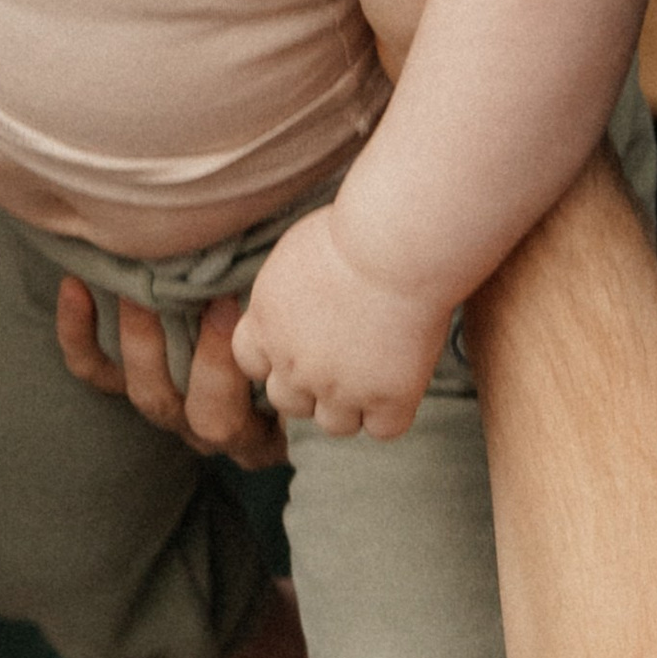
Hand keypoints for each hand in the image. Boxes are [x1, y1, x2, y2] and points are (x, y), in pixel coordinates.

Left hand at [56, 280, 283, 469]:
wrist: (268, 326)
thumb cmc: (301, 334)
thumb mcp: (307, 346)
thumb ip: (304, 336)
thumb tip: (305, 300)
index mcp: (267, 434)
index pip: (265, 420)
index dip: (258, 377)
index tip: (260, 322)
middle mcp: (215, 429)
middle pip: (208, 416)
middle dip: (211, 360)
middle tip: (218, 299)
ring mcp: (169, 408)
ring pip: (149, 394)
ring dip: (143, 340)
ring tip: (144, 288)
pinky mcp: (128, 384)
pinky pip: (96, 372)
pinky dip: (78, 333)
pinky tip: (74, 286)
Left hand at [232, 205, 450, 438]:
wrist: (395, 243)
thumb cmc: (354, 227)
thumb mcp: (296, 253)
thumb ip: (288, 290)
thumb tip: (298, 297)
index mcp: (265, 323)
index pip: (251, 363)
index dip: (277, 357)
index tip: (304, 341)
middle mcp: (293, 362)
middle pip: (288, 401)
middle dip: (312, 387)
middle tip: (346, 359)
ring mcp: (338, 386)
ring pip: (334, 424)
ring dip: (353, 405)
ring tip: (378, 371)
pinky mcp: (386, 397)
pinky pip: (383, 430)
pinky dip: (393, 412)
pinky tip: (406, 380)